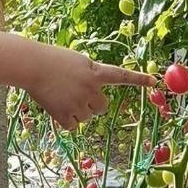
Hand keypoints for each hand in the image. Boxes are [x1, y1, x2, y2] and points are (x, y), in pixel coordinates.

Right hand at [26, 45, 150, 130]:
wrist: (32, 66)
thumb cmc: (52, 60)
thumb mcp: (77, 62)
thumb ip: (91, 75)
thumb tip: (94, 96)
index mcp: (95, 72)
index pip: (121, 76)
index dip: (138, 80)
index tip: (154, 82)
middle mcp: (91, 89)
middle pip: (102, 107)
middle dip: (93, 105)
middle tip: (77, 95)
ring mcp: (78, 103)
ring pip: (86, 117)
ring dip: (76, 111)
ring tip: (61, 96)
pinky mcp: (65, 115)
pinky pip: (72, 126)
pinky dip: (65, 120)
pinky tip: (56, 106)